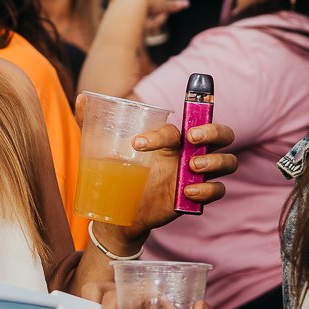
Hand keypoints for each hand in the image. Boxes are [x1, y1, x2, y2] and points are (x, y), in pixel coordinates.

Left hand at [71, 120, 235, 303]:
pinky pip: (218, 190)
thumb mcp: (102, 148)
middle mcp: (189, 151)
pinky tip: (189, 193)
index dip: (159, 133)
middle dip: (213, 131)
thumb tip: (81, 98)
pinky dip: (210, 190)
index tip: (136, 144)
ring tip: (193, 166)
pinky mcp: (198, 194)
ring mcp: (197, 174)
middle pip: (220, 133)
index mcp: (170, 138)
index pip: (175, 127)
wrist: (119, 209)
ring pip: (227, 161)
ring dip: (215, 161)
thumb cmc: (117, 171)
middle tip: (192, 137)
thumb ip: (92, 122)